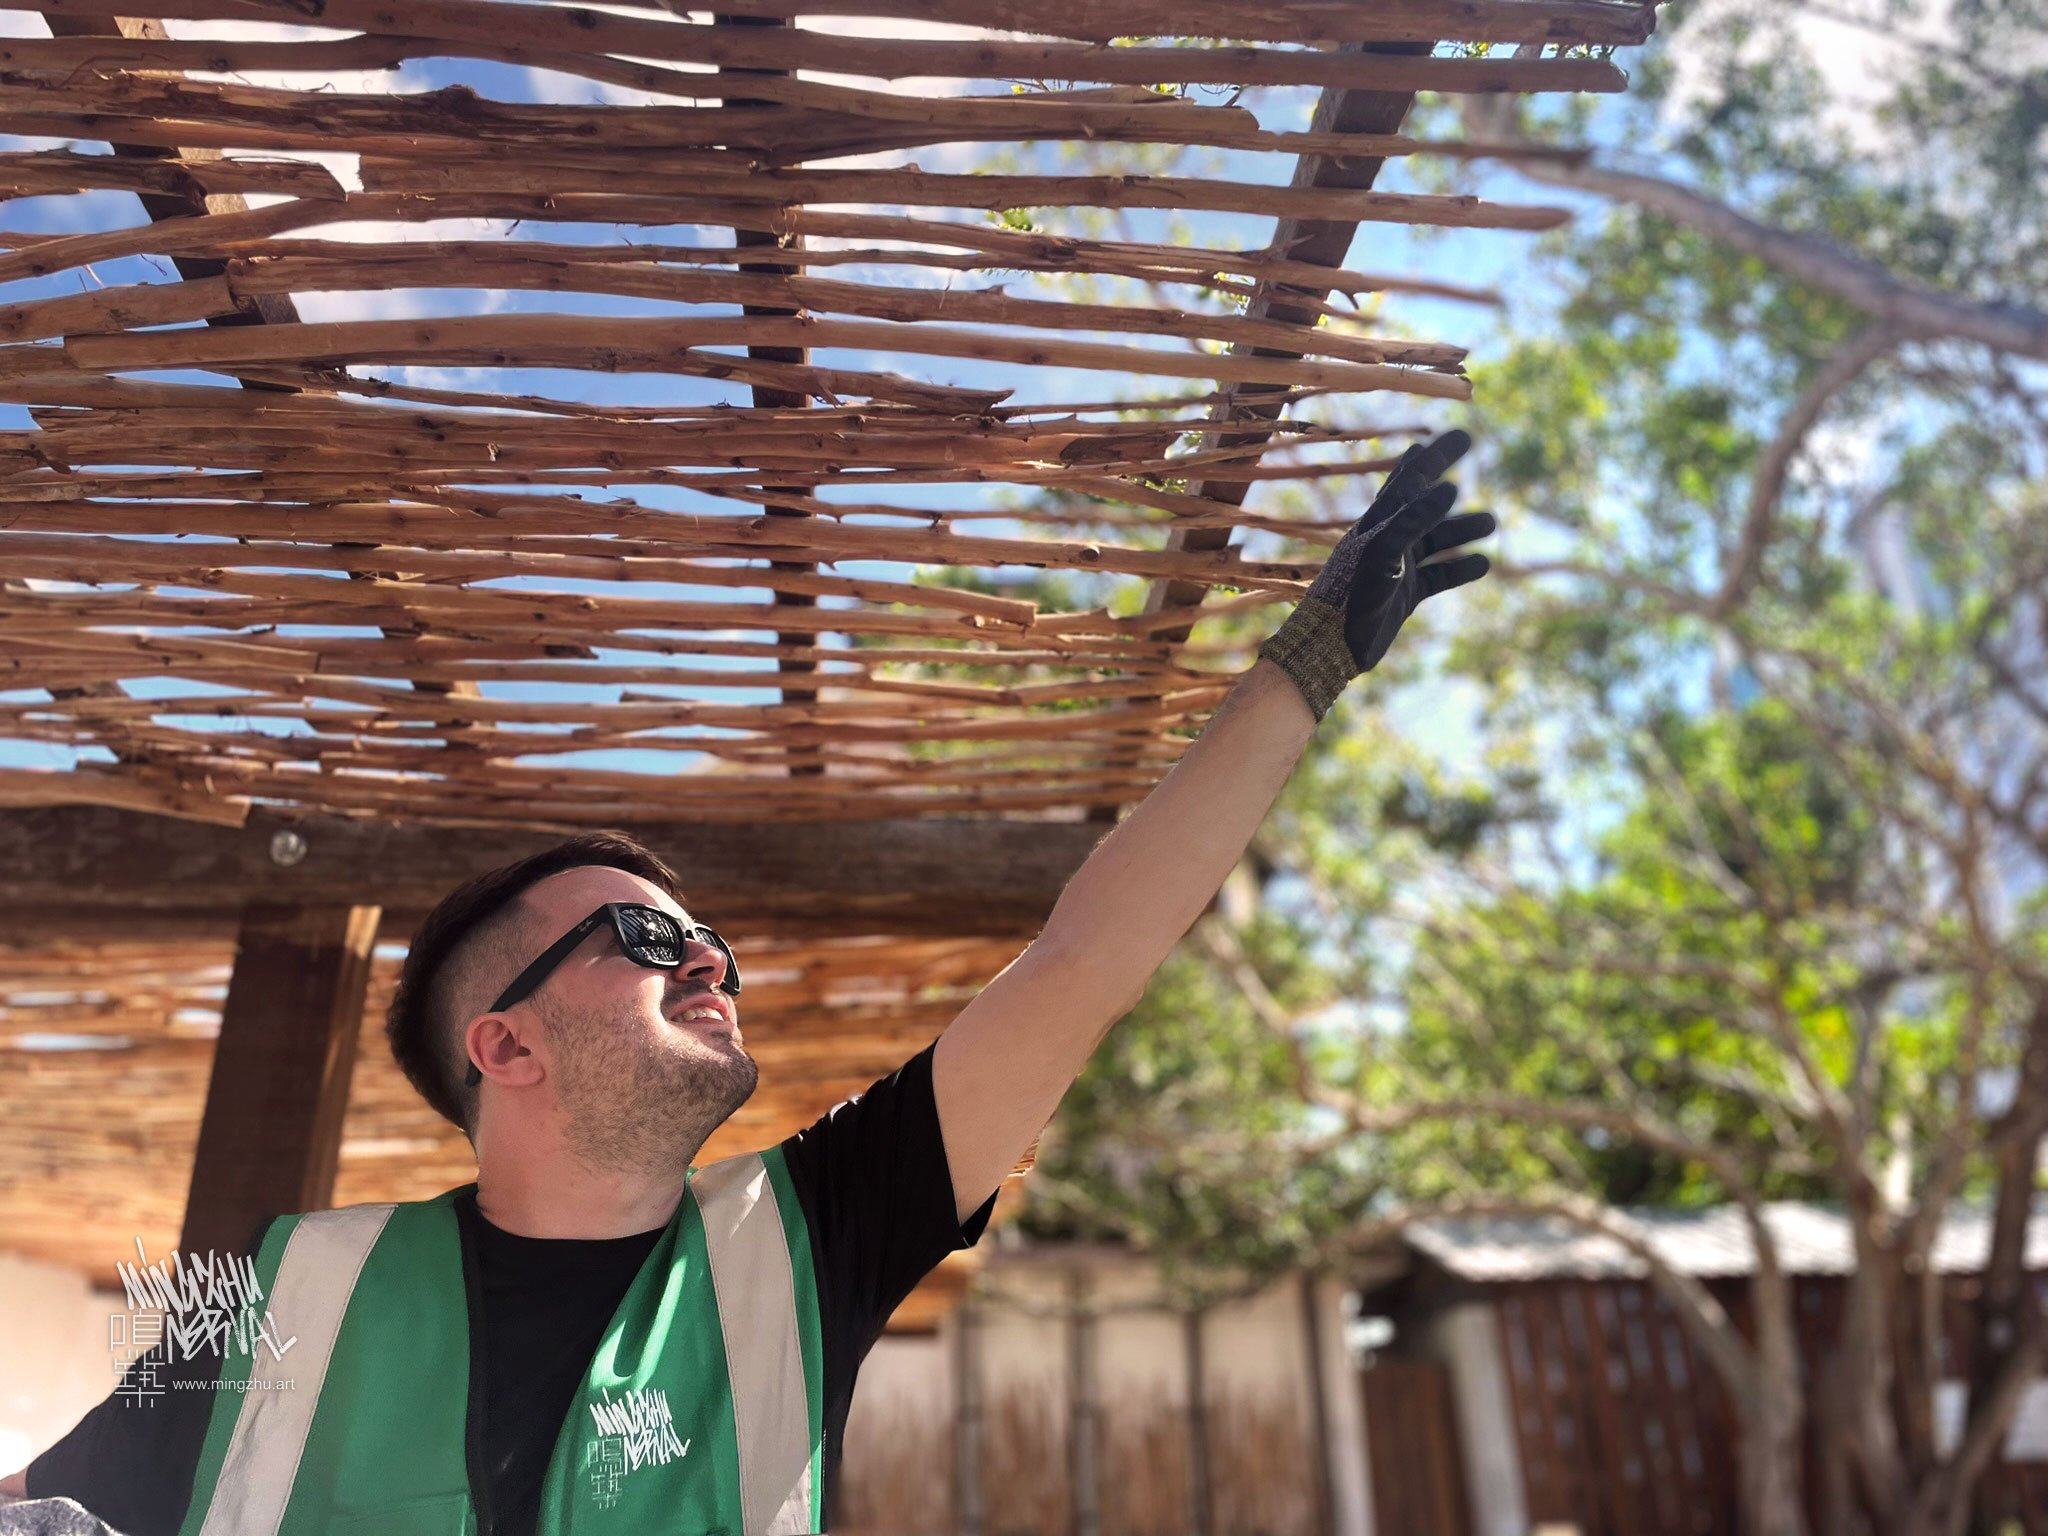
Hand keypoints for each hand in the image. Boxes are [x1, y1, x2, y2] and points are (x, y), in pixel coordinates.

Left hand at [1258, 430, 1493, 720]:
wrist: (1330, 648)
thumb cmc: (1350, 597)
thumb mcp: (1383, 553)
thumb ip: (1413, 520)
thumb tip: (1450, 488)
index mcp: (1377, 523)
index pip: (1410, 478)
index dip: (1436, 456)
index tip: (1463, 435)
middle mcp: (1386, 539)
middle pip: (1423, 500)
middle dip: (1445, 473)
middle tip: (1470, 448)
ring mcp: (1395, 567)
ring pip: (1434, 540)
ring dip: (1461, 529)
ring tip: (1491, 523)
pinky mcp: (1403, 595)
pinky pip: (1436, 576)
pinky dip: (1459, 568)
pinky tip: (1483, 564)